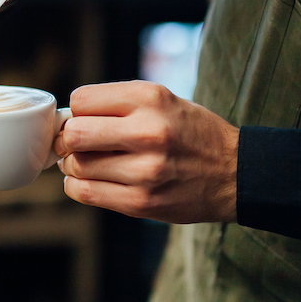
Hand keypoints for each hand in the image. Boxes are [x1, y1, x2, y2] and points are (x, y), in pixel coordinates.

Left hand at [54, 81, 238, 222]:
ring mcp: (145, 170)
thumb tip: (64, 121)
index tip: (85, 120)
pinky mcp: (142, 202)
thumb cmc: (190, 133)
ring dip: (74, 165)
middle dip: (68, 139)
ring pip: (76, 166)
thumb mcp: (162, 100)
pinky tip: (92, 181)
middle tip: (77, 144)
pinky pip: (86, 193)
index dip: (77, 111)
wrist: (236, 173)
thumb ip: (116, 104)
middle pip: (74, 134)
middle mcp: (148, 132)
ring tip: (90, 163)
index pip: (81, 100)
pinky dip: (79, 186)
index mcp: (150, 99)